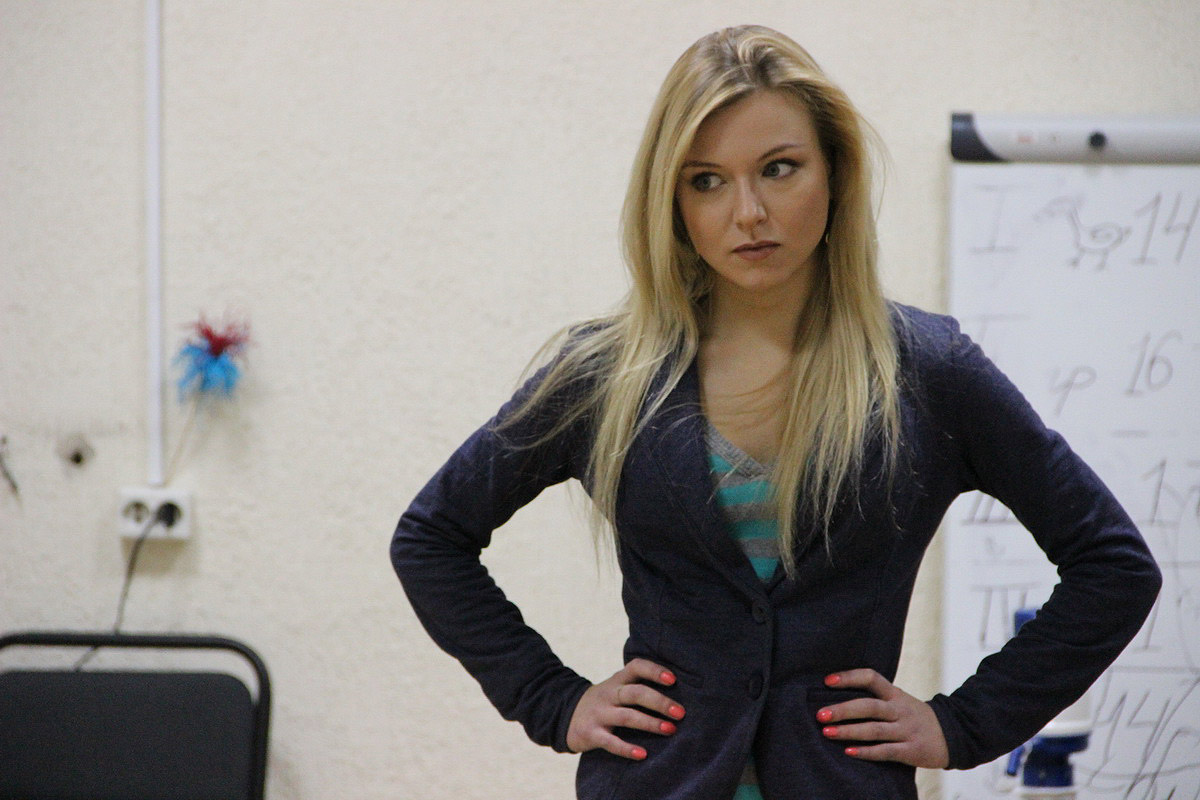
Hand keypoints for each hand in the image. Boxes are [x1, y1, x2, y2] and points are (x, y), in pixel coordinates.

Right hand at [566, 658, 684, 759]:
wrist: (565, 715)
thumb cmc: (605, 702)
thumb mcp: (617, 688)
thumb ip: (639, 686)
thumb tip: (679, 693)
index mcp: (617, 680)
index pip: (636, 667)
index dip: (654, 671)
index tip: (673, 679)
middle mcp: (609, 694)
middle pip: (635, 693)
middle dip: (659, 702)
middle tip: (680, 712)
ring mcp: (599, 714)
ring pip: (626, 716)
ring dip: (650, 723)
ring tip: (671, 730)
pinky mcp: (591, 733)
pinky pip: (610, 742)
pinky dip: (627, 749)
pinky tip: (643, 754)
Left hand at [815, 669, 948, 768]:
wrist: (954, 735)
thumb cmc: (914, 717)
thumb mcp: (900, 701)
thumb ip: (876, 699)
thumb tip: (836, 696)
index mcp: (895, 694)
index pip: (871, 678)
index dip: (849, 677)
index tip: (827, 680)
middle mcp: (900, 709)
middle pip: (869, 706)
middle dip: (843, 710)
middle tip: (820, 714)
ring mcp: (907, 730)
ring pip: (874, 729)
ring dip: (849, 731)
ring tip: (827, 732)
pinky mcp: (912, 750)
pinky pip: (886, 751)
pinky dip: (867, 752)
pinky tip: (849, 752)